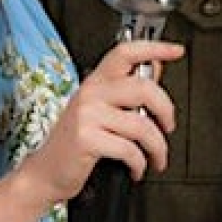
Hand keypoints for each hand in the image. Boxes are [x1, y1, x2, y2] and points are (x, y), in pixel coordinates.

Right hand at [27, 39, 183, 201]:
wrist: (45, 172)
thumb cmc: (75, 143)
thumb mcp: (99, 110)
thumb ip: (127, 91)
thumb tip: (156, 69)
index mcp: (96, 81)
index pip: (125, 53)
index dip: (154, 48)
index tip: (176, 50)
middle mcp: (91, 93)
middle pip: (144, 88)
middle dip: (166, 110)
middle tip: (169, 126)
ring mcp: (87, 115)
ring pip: (142, 125)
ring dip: (158, 147)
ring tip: (157, 157)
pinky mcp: (86, 139)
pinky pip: (129, 149)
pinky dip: (140, 163)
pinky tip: (137, 168)